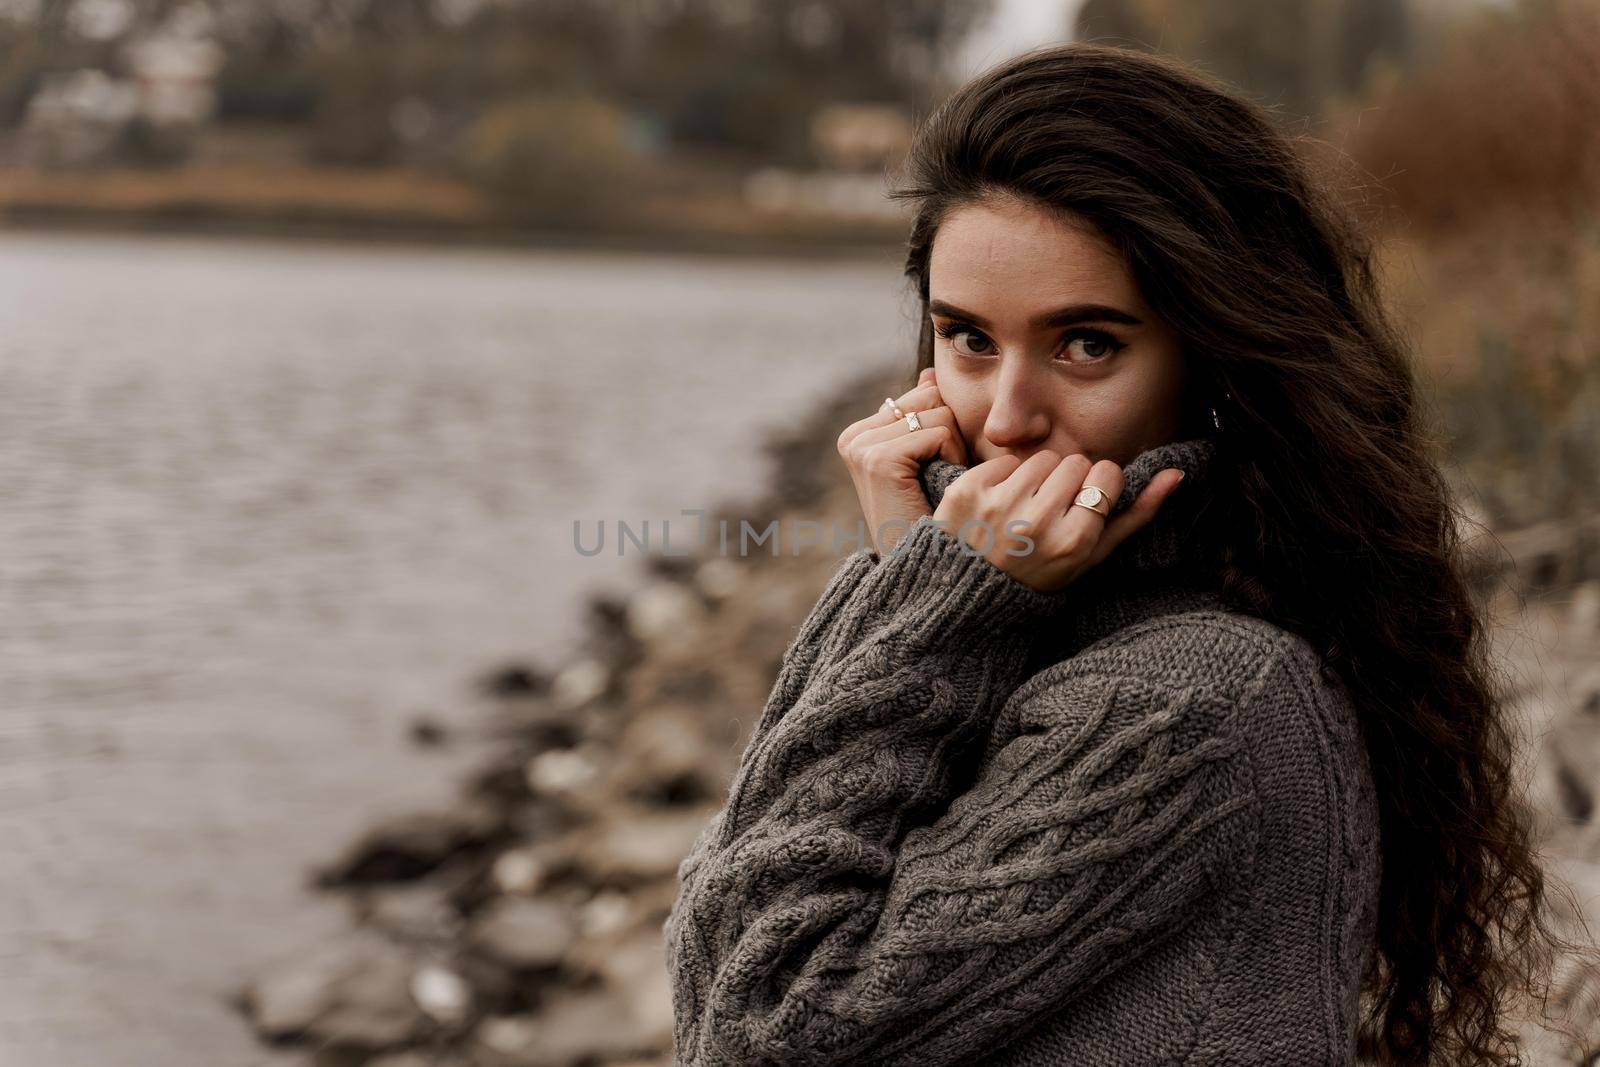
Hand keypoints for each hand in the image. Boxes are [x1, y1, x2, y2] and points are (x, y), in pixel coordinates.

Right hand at [836, 366, 967, 554]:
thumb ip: (925, 415)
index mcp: (860, 434)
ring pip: (939, 411)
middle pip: (931, 397)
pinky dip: (951, 458)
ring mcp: (861, 447)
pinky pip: (938, 431)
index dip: (945, 429)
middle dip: (949, 434)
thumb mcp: (930, 461)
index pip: (924, 394)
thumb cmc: (936, 520)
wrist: (927, 571)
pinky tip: (937, 488)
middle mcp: (853, 437)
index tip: (935, 470)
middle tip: (938, 479)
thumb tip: (931, 370)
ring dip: (953, 449)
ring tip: (937, 486)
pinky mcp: (877, 459)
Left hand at [931, 449, 1185, 592]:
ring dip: (1039, 476)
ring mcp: (998, 504)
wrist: (970, 592)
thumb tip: (1175, 474)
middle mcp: (1036, 522)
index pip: (1106, 474)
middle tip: (1053, 508)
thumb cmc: (1042, 573)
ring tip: (1026, 507)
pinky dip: (1005, 476)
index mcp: (1073, 540)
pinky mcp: (968, 490)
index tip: (1086, 501)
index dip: (1099, 484)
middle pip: (1075, 461)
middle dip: (1069, 480)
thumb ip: (1136, 515)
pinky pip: (1005, 460)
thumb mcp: (1092, 555)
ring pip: (1042, 457)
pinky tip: (999, 504)